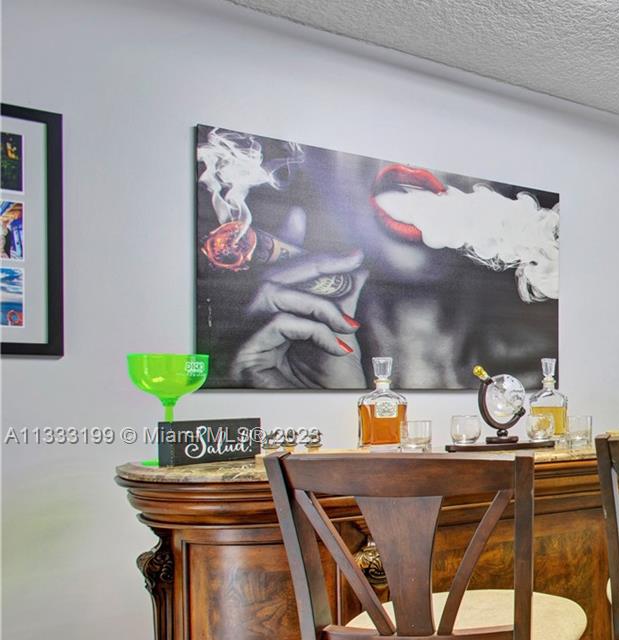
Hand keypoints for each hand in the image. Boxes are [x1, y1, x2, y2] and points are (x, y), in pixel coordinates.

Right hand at [230, 208, 369, 387]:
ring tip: (347, 325)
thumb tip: (355, 268)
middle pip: (272, 276)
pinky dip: (312, 329)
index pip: (276, 271)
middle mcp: (252, 323)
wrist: (330, 420)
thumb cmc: (331, 385)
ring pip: (273, 294)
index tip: (302, 218)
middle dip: (314, 262)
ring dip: (318, 303)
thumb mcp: (342, 334)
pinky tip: (335, 345)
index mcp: (272, 315)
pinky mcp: (243, 356)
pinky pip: (278, 324)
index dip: (286, 242)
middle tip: (351, 260)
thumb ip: (341, 300)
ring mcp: (243, 339)